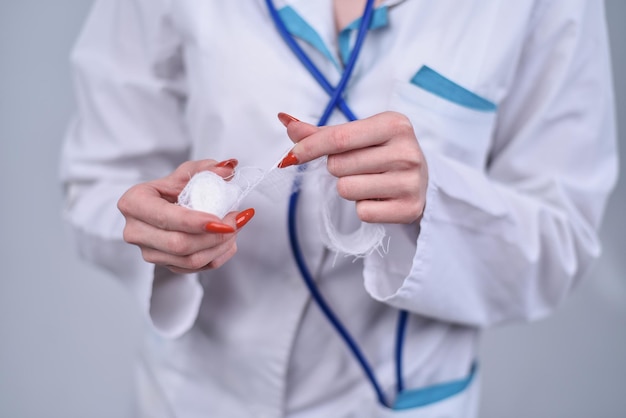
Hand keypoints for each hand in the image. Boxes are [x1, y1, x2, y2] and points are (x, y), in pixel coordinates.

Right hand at [117, 159, 254, 273]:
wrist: (164, 206)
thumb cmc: (172, 188)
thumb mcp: (187, 172)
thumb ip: (207, 169)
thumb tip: (228, 168)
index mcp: (134, 203)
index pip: (166, 218)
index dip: (195, 222)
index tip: (221, 220)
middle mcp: (136, 231)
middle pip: (179, 244)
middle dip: (214, 236)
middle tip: (236, 220)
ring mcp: (149, 252)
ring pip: (190, 261)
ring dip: (220, 246)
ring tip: (236, 227)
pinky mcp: (165, 264)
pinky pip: (196, 268)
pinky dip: (218, 255)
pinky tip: (228, 240)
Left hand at [277, 111, 427, 223]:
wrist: (421, 181)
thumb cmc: (382, 153)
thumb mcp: (359, 135)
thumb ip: (322, 132)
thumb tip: (286, 121)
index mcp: (394, 124)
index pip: (339, 138)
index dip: (310, 147)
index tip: (292, 155)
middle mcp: (407, 151)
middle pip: (338, 165)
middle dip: (338, 168)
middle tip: (360, 166)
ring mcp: (410, 182)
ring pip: (347, 189)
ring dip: (350, 188)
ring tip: (370, 181)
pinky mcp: (409, 209)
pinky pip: (362, 212)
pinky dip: (364, 207)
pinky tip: (379, 197)